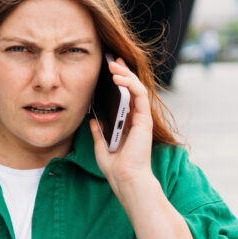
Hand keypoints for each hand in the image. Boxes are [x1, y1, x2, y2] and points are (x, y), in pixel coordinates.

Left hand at [89, 57, 155, 193]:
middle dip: (122, 72)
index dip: (119, 82)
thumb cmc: (116, 168)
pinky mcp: (144, 119)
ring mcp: (141, 118)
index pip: (125, 97)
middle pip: (131, 89)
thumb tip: (93, 120)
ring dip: (125, 73)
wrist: (125, 179)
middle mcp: (136, 119)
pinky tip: (118, 77)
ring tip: (113, 64)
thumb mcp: (101, 147)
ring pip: (136, 87)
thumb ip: (98, 133)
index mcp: (128, 124)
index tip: (109, 69)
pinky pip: (139, 94)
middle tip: (111, 59)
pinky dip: (129, 83)